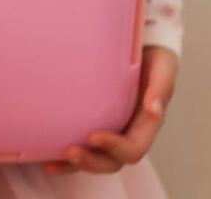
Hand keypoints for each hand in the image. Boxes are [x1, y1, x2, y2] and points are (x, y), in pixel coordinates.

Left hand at [42, 46, 178, 175]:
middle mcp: (128, 133)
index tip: (94, 136)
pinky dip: (65, 154)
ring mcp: (112, 129)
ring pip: (95, 157)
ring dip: (75, 164)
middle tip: (70, 151)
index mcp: (146, 125)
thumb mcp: (164, 67)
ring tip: (52, 164)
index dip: (114, 147)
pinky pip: (83, 143)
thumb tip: (153, 109)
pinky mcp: (96, 122)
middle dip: (91, 161)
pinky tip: (47, 157)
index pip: (133, 148)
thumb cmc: (156, 58)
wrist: (147, 46)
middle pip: (111, 161)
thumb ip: (160, 87)